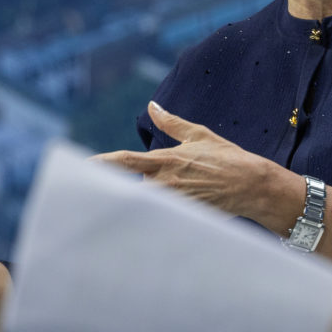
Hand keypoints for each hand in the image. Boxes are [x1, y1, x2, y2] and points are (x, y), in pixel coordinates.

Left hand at [94, 101, 282, 218]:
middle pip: (127, 188)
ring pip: (143, 204)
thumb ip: (171, 123)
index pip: (124, 162)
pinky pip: (161, 218)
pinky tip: (147, 223)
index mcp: (165, 160)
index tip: (79, 167)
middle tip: (91, 194)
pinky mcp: (183, 217)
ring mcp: (173, 202)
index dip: (99, 165)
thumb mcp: (198, 134)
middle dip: (113, 190)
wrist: (252, 185)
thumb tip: (152, 107)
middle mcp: (165, 183)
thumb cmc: (227, 157)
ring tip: (125, 208)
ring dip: (135, 204)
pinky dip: (154, 218)